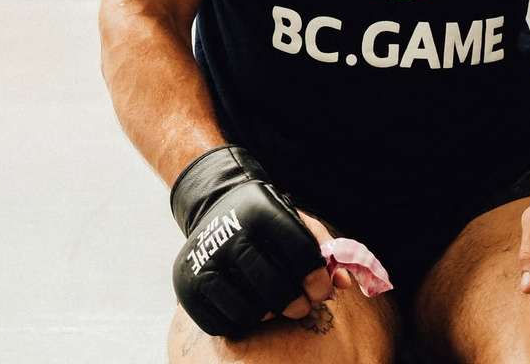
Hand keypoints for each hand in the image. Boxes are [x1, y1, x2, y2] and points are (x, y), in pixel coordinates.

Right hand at [171, 146, 338, 336]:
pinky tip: (247, 304)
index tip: (321, 290)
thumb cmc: (265, 220)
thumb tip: (343, 285)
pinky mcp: (187, 285)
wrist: (215, 206)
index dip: (317, 278)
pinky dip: (241, 322)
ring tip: (273, 304)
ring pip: (249, 311)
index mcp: (263, 210)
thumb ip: (324, 249)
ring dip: (268, 315)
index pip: (300, 252)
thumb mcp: (295, 219)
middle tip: (301, 306)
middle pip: (274, 287)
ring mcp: (205, 260)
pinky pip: (222, 324)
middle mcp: (231, 232)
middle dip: (296, 303)